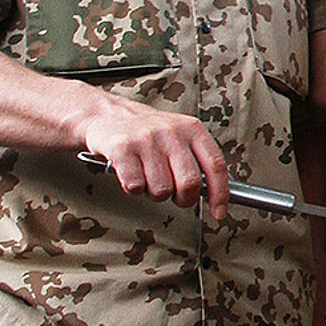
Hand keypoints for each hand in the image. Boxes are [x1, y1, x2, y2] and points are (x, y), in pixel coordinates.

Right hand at [80, 97, 230, 217]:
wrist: (105, 113)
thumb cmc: (146, 131)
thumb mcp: (179, 135)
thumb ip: (197, 159)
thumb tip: (217, 193)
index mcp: (192, 129)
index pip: (216, 165)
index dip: (220, 194)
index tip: (218, 212)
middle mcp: (171, 132)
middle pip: (190, 183)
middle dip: (183, 199)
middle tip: (174, 196)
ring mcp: (146, 139)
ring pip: (161, 190)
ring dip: (154, 193)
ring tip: (148, 178)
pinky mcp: (122, 148)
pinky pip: (135, 186)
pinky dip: (133, 189)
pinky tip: (131, 175)